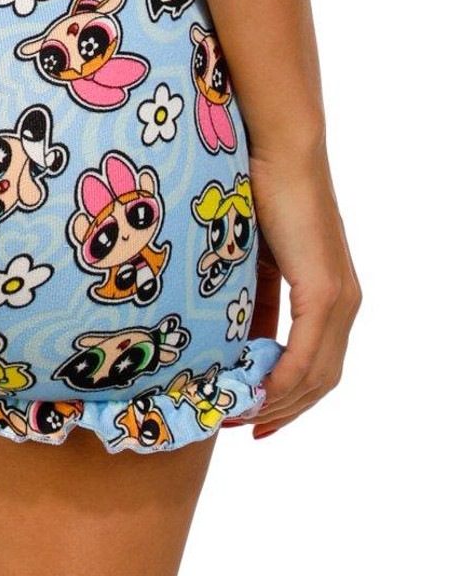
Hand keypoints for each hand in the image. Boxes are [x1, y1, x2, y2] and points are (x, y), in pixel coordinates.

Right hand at [239, 142, 360, 437]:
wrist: (279, 150)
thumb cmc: (261, 192)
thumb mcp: (254, 261)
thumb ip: (251, 302)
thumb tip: (231, 343)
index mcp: (332, 296)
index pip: (318, 367)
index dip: (286, 399)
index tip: (250, 419)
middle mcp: (345, 303)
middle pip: (320, 382)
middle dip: (278, 411)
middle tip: (235, 425)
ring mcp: (339, 299)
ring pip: (315, 375)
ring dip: (275, 403)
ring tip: (234, 413)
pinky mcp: (325, 291)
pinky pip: (306, 354)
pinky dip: (281, 381)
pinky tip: (255, 394)